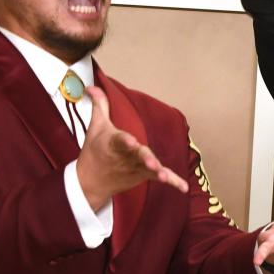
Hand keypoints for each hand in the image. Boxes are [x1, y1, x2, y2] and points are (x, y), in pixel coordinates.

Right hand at [76, 86, 187, 210]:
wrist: (90, 182)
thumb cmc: (94, 151)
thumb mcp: (95, 127)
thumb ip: (100, 105)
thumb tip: (93, 86)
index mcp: (113, 143)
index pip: (119, 140)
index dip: (125, 141)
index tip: (130, 141)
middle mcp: (125, 157)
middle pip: (137, 156)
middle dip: (145, 159)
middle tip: (151, 164)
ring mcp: (135, 168)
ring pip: (148, 169)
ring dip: (157, 172)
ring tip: (164, 176)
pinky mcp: (143, 175)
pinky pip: (158, 177)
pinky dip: (172, 182)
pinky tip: (183, 188)